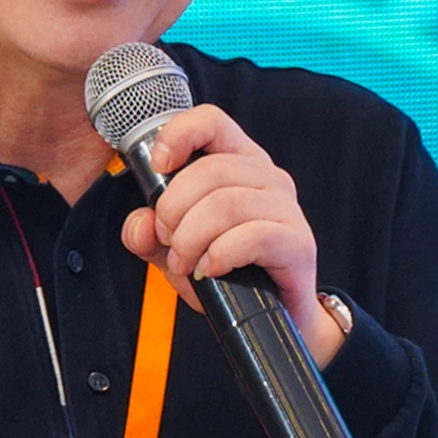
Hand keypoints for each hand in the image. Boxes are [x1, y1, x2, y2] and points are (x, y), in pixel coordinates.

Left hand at [120, 105, 347, 367]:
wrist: (270, 316)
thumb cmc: (225, 271)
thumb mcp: (173, 250)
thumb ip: (148, 235)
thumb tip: (140, 225)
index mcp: (238, 162)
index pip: (212, 121)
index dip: (179, 134)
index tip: (158, 165)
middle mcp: (266, 176)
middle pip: (211, 170)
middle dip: (174, 209)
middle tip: (168, 241)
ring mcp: (285, 208)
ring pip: (227, 204)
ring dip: (192, 238)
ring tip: (186, 262)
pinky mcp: (297, 242)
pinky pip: (252, 236)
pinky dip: (220, 255)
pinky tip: (211, 269)